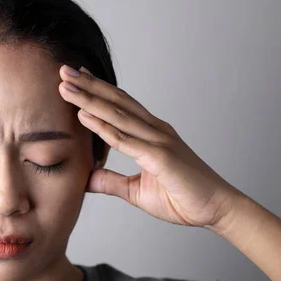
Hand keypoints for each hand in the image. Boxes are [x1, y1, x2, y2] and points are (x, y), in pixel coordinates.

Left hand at [58, 64, 240, 228]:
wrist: (217, 209)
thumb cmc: (182, 197)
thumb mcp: (137, 191)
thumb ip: (112, 181)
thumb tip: (87, 178)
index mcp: (152, 135)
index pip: (120, 107)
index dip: (97, 91)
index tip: (76, 78)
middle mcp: (155, 131)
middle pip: (116, 102)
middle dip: (88, 86)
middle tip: (64, 70)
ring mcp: (158, 141)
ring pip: (117, 115)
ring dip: (89, 98)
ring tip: (66, 85)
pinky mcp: (160, 157)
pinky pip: (125, 140)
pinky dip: (103, 126)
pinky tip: (83, 115)